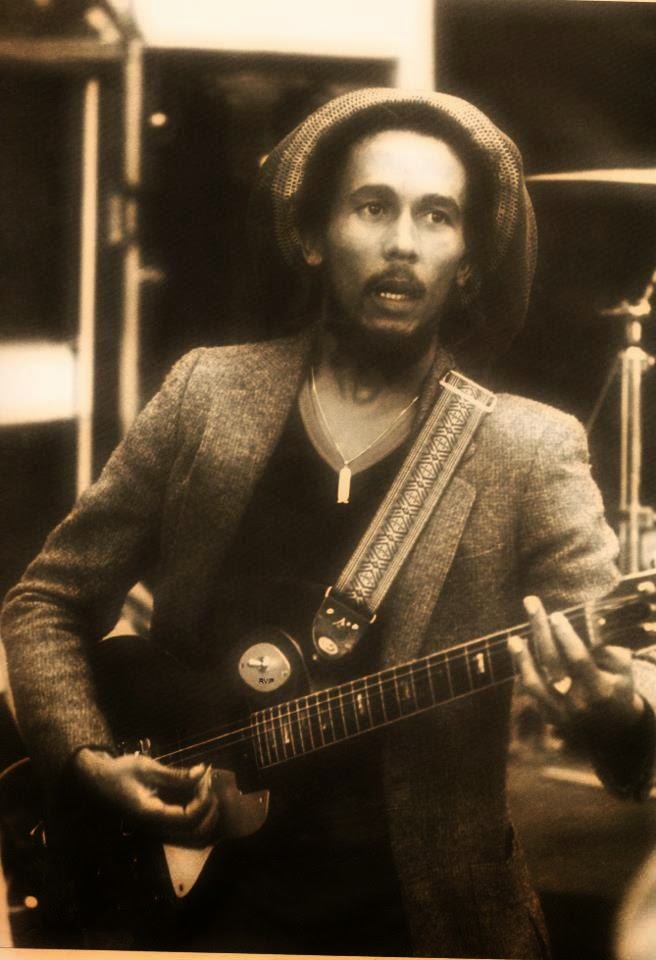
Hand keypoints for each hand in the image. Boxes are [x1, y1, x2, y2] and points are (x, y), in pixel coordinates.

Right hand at [73, 749, 218, 845]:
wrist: (97, 782)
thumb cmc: (119, 772)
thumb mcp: (147, 769)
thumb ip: (177, 775)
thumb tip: (203, 771)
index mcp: (151, 816)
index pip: (188, 818)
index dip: (203, 800)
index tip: (205, 777)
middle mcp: (157, 827)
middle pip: (195, 833)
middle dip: (210, 810)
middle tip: (209, 783)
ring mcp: (159, 826)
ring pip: (193, 832)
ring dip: (206, 812)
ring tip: (205, 785)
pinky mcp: (161, 820)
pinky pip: (185, 823)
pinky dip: (198, 809)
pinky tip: (197, 788)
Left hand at [508, 595, 644, 736]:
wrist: (614, 728)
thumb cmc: (618, 688)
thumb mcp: (622, 670)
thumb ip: (606, 651)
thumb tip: (583, 627)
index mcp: (599, 690)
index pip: (578, 660)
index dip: (566, 637)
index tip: (555, 615)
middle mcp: (577, 702)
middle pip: (552, 662)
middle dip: (540, 630)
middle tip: (531, 603)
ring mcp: (560, 712)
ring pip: (534, 683)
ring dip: (521, 659)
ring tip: (513, 639)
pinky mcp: (548, 716)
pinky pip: (531, 691)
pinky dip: (524, 670)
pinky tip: (519, 652)